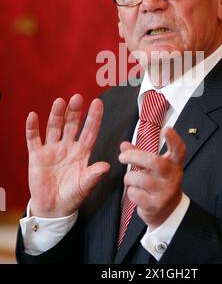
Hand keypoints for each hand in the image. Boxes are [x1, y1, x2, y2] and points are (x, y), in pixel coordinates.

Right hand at [26, 94, 109, 217]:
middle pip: (71, 125)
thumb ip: (93, 175)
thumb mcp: (84, 186)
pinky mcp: (37, 155)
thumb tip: (106, 166)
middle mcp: (68, 146)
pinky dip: (32, 128)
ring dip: (56, 115)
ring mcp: (52, 149)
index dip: (94, 117)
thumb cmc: (72, 196)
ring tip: (60, 102)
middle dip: (74, 111)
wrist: (53, 207)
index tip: (98, 102)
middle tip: (78, 97)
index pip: (90, 131)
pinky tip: (33, 116)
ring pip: (54, 127)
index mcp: (82, 152)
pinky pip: (34, 139)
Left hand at [119, 127, 185, 229]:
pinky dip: (131, 192)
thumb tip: (124, 145)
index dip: (173, 139)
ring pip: (140, 178)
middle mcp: (172, 177)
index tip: (166, 129)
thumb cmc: (159, 183)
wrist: (168, 211)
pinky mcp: (156, 205)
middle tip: (122, 157)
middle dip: (134, 156)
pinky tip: (135, 192)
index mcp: (174, 164)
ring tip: (129, 179)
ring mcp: (165, 191)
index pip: (178, 149)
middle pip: (154, 161)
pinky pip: (135, 194)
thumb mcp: (153, 167)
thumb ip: (139, 154)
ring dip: (129, 178)